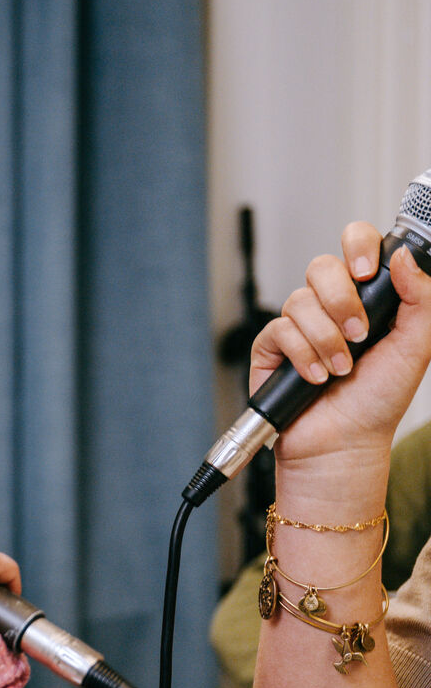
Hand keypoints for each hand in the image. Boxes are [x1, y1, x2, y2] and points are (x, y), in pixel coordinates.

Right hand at [251, 224, 430, 469]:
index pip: (357, 246)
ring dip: (326, 340)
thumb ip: (421, 298)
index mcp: (366, 296)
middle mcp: (330, 305)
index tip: (369, 272)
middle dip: (342, 301)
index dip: (359, 246)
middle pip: (322, 266)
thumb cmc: (380, 399)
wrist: (345, 441)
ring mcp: (299, 324)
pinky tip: (315, 377)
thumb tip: (402, 256)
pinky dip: (303, 356)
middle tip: (359, 334)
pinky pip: (280, 330)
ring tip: (340, 369)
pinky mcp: (271, 346)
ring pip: (300, 301)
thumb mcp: (417, 347)